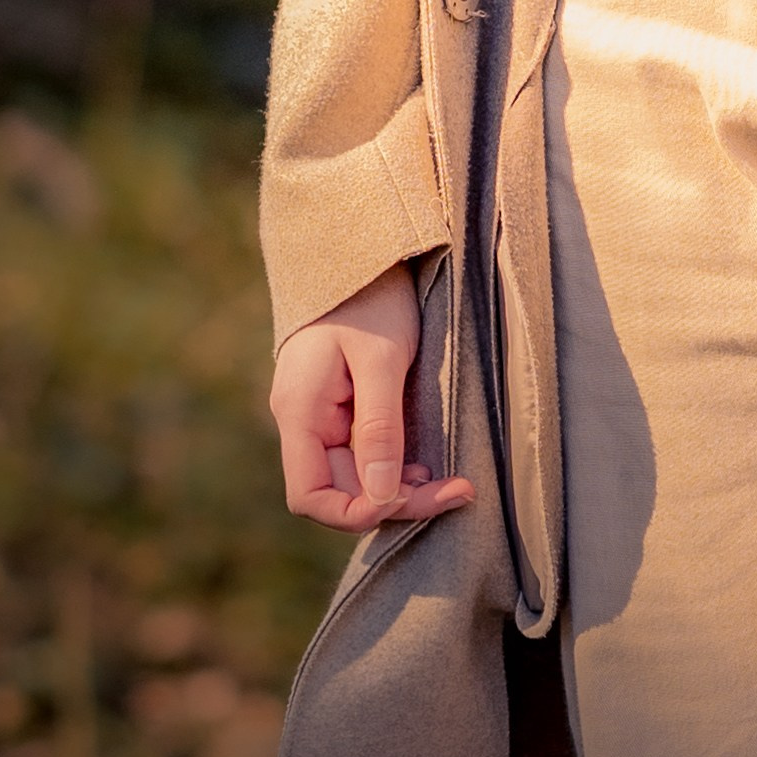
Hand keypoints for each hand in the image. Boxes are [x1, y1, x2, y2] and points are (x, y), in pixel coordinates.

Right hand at [270, 264, 474, 531]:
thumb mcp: (382, 359)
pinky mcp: (343, 402)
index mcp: (299, 410)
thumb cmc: (371, 294)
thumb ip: (379, 428)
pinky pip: (363, 451)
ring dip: (398, 485)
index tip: (409, 497)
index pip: (309, 495)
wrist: (362, 244)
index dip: (356, 512)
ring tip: (447, 481)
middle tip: (456, 490)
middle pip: (339, 488)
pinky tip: (424, 462)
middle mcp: (304, 418)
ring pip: (355, 474)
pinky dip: (394, 463)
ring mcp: (322, 412)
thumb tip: (382, 497)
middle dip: (394, 499)